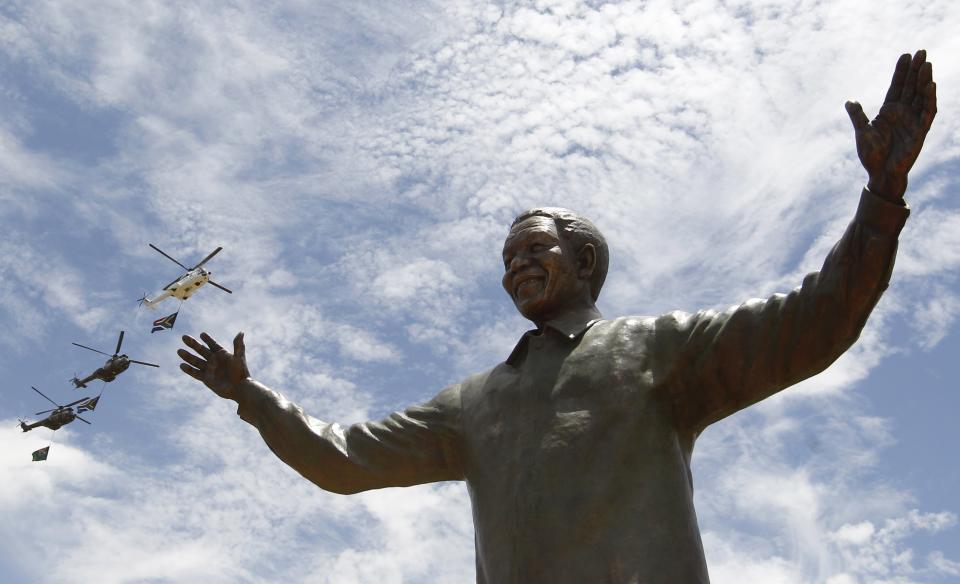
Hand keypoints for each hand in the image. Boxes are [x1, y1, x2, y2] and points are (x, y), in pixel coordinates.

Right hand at [178, 332, 249, 400]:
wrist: (239, 389)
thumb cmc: (241, 373)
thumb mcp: (239, 358)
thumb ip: (238, 346)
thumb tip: (241, 332)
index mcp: (222, 354)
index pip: (212, 344)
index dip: (207, 339)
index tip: (202, 334)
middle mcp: (214, 360)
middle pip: (201, 350)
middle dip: (193, 344)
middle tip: (184, 337)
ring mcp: (209, 369)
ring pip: (196, 361)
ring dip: (187, 356)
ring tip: (179, 350)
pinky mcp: (206, 378)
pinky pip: (195, 373)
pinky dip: (189, 370)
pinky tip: (182, 365)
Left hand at [845, 50, 936, 200]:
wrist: (880, 174)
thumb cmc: (872, 155)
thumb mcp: (862, 133)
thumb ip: (858, 116)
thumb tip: (849, 101)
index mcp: (889, 111)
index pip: (896, 86)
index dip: (901, 72)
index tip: (905, 55)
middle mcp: (903, 112)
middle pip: (911, 86)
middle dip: (916, 70)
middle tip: (921, 51)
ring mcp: (913, 120)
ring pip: (921, 95)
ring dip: (924, 80)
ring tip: (926, 63)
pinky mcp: (920, 131)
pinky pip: (927, 112)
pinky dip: (929, 98)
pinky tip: (931, 84)